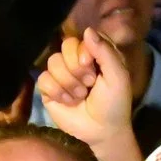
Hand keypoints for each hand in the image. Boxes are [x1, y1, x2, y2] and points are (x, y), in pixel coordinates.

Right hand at [37, 28, 134, 153]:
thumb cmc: (114, 103)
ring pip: (53, 62)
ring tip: (80, 96)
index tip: (91, 68)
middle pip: (65, 46)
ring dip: (69, 82)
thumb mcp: (118, 77)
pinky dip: (58, 92)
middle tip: (89, 84)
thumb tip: (87, 30)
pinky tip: (68, 102)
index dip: (84, 51)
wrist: (101, 131)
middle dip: (76, 68)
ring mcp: (61, 74)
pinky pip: (43, 79)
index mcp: (95, 53)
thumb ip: (105, 52)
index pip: (82, 38)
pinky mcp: (49, 89)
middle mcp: (76, 60)